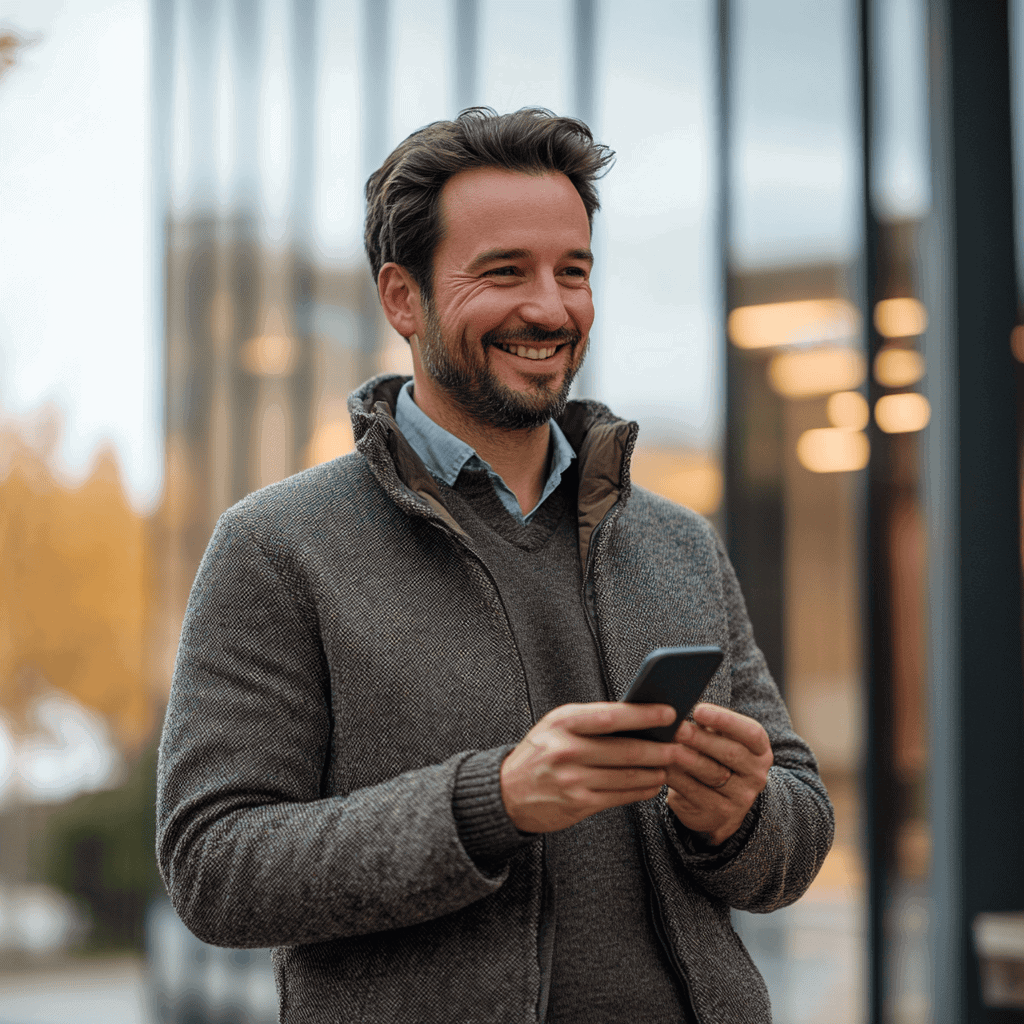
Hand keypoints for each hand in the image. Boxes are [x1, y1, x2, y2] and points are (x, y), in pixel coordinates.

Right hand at [500, 702, 678, 832]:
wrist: (507, 792)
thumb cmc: (541, 751)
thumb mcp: (557, 726)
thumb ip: (592, 720)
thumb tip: (640, 717)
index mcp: (562, 723)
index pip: (609, 716)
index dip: (642, 714)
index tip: (669, 713)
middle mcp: (566, 750)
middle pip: (625, 750)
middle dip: (658, 748)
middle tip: (679, 745)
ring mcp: (572, 780)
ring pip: (626, 776)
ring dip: (654, 771)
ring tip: (669, 765)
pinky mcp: (577, 804)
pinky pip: (619, 797)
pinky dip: (641, 791)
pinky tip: (652, 784)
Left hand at [665, 703, 772, 847]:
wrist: (719, 804)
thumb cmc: (715, 758)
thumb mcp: (720, 740)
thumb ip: (709, 725)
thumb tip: (680, 704)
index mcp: (760, 751)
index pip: (751, 733)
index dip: (726, 720)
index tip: (698, 710)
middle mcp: (756, 775)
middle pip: (730, 753)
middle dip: (700, 738)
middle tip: (676, 727)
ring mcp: (740, 798)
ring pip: (711, 774)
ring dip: (685, 758)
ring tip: (664, 746)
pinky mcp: (718, 814)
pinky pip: (693, 792)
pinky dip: (675, 777)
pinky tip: (660, 766)